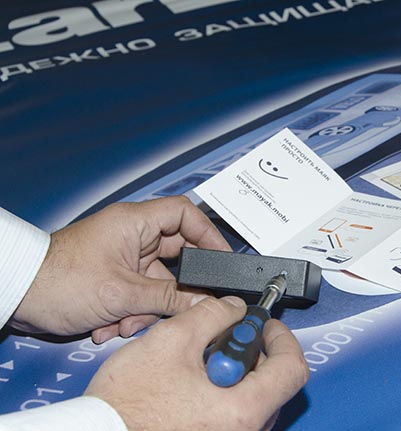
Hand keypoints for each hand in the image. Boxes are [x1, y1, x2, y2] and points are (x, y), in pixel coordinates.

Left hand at [10, 196, 230, 341]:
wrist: (17, 296)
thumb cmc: (57, 280)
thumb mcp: (122, 293)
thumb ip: (169, 299)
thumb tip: (205, 303)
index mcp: (134, 223)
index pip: (185, 215)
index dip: (208, 235)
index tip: (222, 259)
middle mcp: (132, 237)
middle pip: (176, 256)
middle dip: (175, 289)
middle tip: (185, 305)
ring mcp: (124, 257)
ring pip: (158, 282)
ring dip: (147, 308)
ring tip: (126, 322)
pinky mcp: (115, 277)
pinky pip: (140, 294)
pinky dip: (132, 312)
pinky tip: (112, 325)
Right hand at [85, 296, 308, 430]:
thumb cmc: (127, 405)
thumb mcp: (171, 341)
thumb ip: (212, 316)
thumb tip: (233, 309)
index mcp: (242, 411)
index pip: (292, 369)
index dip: (282, 338)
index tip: (266, 326)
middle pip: (274, 384)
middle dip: (254, 352)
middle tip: (227, 337)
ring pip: (254, 400)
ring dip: (237, 372)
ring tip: (201, 361)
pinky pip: (235, 414)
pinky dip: (225, 392)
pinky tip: (194, 382)